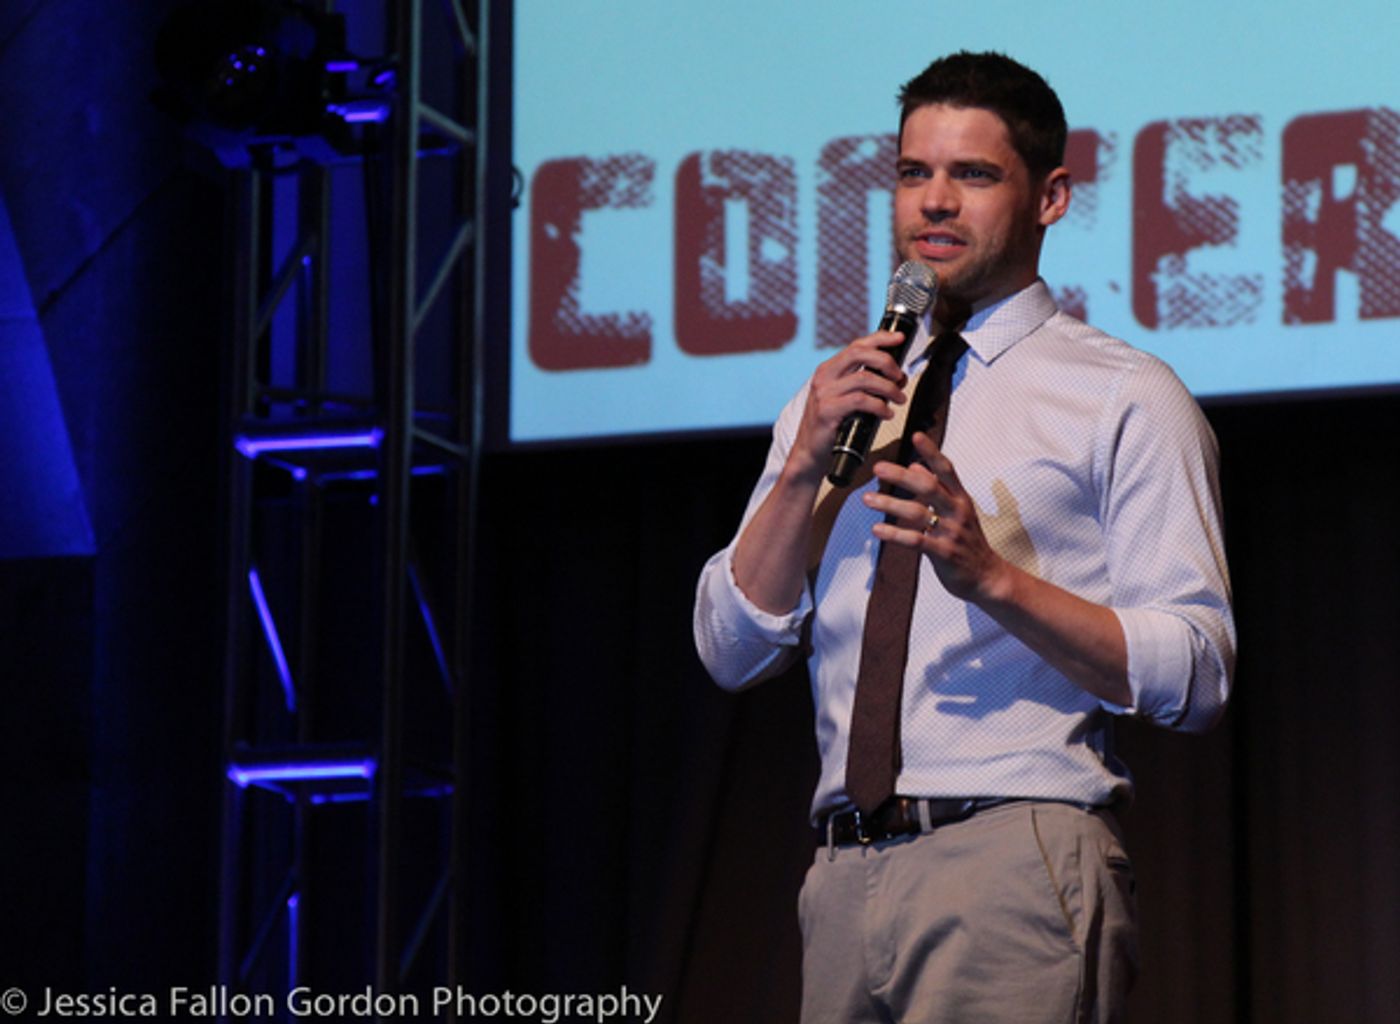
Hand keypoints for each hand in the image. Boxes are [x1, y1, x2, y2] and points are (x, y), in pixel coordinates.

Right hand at [787, 331, 908, 481]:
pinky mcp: (827, 411)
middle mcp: (824, 377)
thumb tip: (898, 376)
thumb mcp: (846, 397)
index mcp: (829, 370)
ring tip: (899, 399)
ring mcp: (824, 393)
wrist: (810, 451)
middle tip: (900, 376)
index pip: (856, 345)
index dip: (880, 339)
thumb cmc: (833, 425)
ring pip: (864, 378)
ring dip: (888, 388)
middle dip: (886, 361)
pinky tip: (887, 413)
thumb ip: (866, 384)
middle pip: (859, 354)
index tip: (900, 338)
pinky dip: (879, 406)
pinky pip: (860, 401)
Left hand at [862, 431, 1010, 603]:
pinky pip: (915, 540)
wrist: (987, 576)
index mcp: (961, 498)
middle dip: (902, 476)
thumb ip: (940, 488)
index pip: (947, 469)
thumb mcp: (958, 511)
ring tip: (867, 499)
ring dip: (890, 504)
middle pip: (928, 487)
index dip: (931, 452)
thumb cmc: (969, 541)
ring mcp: (951, 532)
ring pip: (917, 513)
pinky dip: (895, 534)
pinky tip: (877, 529)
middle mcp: (957, 511)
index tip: (916, 435)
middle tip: (878, 467)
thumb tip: (918, 467)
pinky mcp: (943, 553)